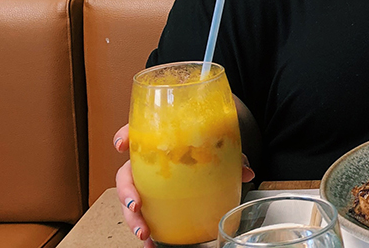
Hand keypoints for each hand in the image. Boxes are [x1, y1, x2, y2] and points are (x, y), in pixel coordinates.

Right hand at [114, 124, 255, 246]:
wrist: (211, 150)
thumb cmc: (208, 145)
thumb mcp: (220, 148)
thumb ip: (231, 158)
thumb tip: (246, 172)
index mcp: (158, 141)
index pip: (135, 132)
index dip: (123, 135)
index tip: (121, 145)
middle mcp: (146, 162)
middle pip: (125, 174)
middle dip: (126, 191)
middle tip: (136, 205)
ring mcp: (147, 182)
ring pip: (129, 199)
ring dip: (132, 218)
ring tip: (143, 233)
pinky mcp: (152, 200)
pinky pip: (143, 215)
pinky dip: (144, 230)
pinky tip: (150, 244)